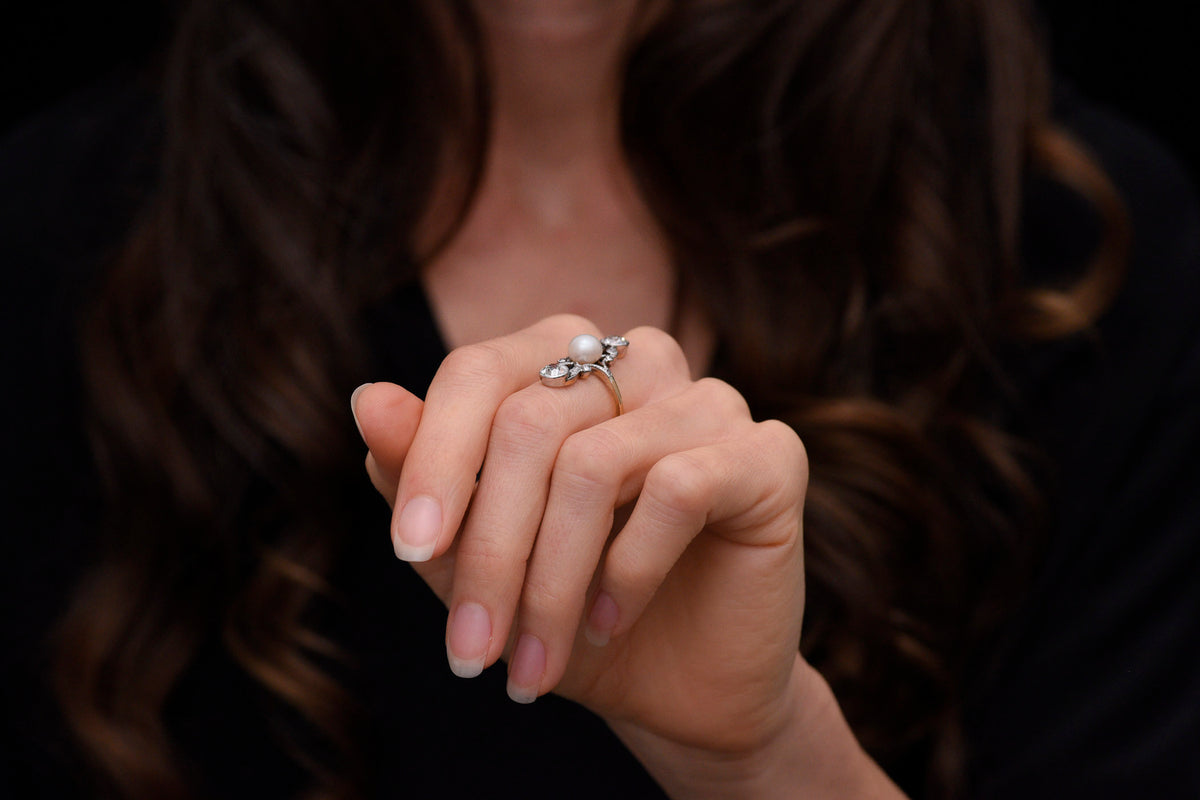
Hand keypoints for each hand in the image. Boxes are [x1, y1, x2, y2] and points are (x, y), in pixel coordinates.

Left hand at [353, 314, 808, 759]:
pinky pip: (677, 488)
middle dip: (489, 552)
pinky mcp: (768, 453)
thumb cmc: (568, 608)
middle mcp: (639, 362)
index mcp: (565, 364)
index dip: (434, 459)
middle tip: (470, 653)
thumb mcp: (476, 553)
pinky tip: (608, 621)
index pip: (477, 372)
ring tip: (535, 660)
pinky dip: (627, 570)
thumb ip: (425, 475)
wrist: (677, 686)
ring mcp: (709, 400)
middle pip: (528, 422)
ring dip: (549, 581)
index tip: (407, 552)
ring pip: (592, 463)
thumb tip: (366, 399)